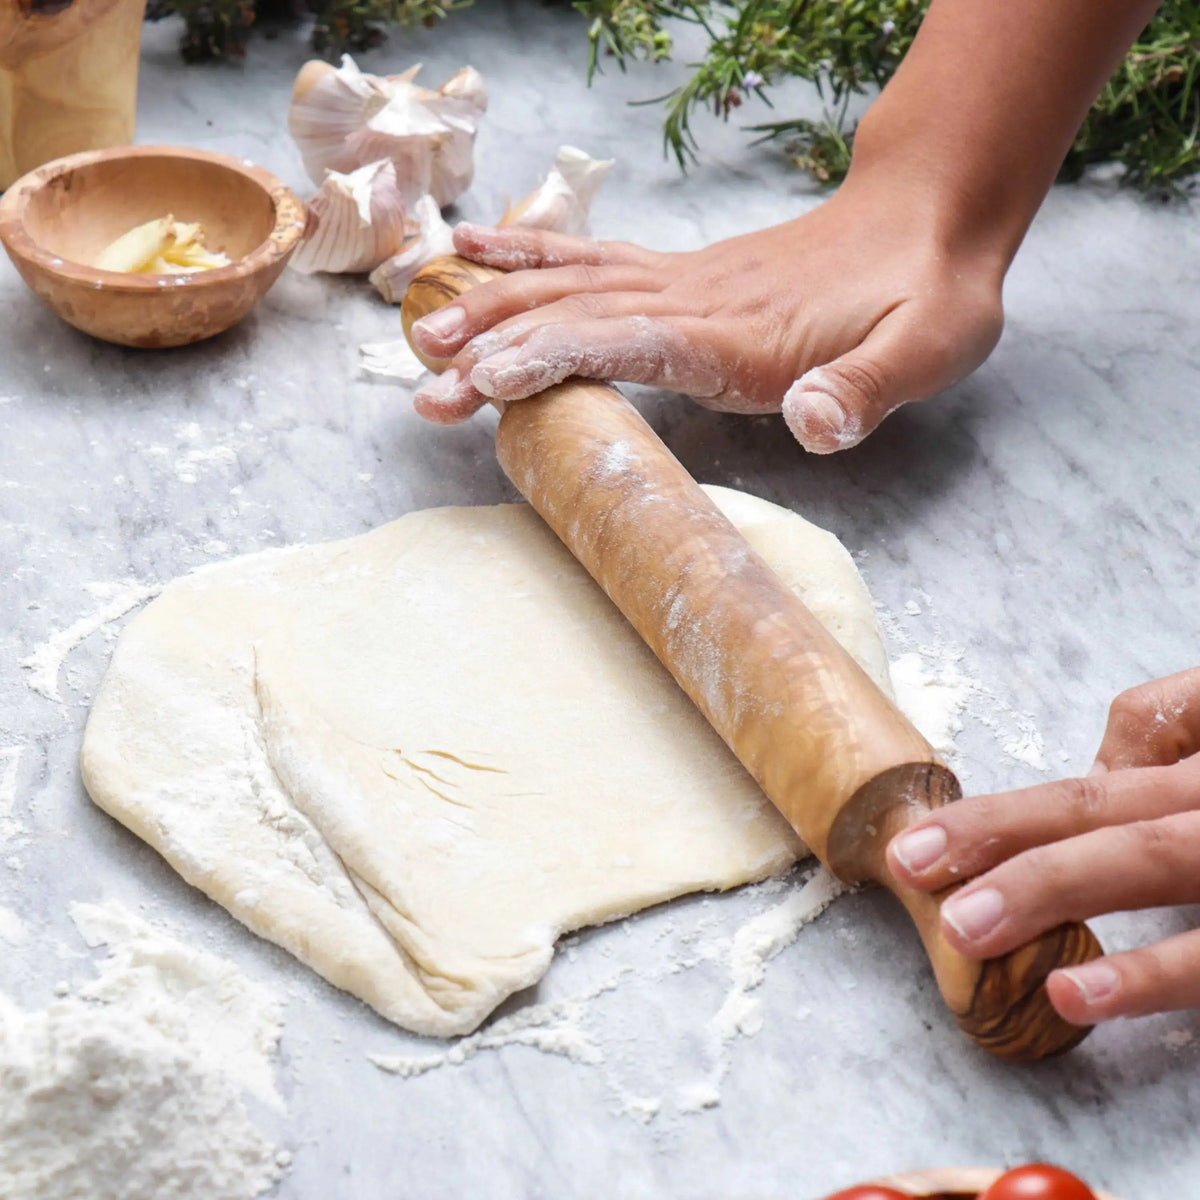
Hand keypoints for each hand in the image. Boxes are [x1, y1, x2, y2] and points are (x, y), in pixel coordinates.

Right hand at [408, 167, 1005, 452]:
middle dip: (497, 348)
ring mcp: (682, 279)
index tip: (489, 381)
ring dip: (495, 305)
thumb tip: (814, 424)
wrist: (933, 218)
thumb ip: (867, 388)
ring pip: (568, 284)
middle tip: (428, 384)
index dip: (556, 358)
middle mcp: (694, 298)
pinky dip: (529, 256)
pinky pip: (590, 260)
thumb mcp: (928, 349)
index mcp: (739, 330)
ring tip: (428, 330)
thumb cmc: (930, 293)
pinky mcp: (682, 275)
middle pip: (575, 316)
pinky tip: (478, 252)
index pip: (628, 340)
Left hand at [887, 669, 1199, 1024]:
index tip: (918, 843)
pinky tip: (1071, 990)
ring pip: (1147, 858)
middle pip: (1101, 810)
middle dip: (999, 838)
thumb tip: (1099, 764)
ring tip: (965, 927)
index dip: (1000, 816)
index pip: (1090, 788)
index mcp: (1199, 769)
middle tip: (911, 867)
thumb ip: (1171, 730)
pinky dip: (1151, 975)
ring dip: (1049, 889)